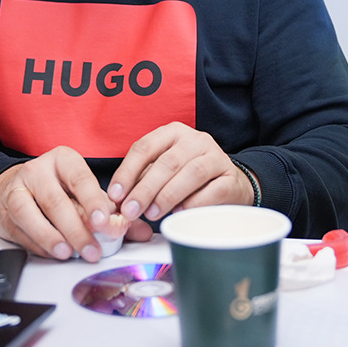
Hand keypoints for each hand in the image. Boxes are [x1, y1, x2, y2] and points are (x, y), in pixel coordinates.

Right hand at [0, 146, 125, 261]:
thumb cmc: (57, 189)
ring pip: (31, 214)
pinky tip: (53, 252)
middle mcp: (39, 171)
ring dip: (52, 237)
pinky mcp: (5, 211)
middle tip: (92, 249)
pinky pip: (20, 229)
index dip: (93, 201)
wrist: (13, 187)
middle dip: (76, 229)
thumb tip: (141, 231)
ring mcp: (18, 189)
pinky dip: (37, 244)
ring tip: (69, 253)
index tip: (104, 221)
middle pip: (56, 201)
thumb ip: (113, 212)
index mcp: (64, 160)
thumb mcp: (85, 193)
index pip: (80, 179)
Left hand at [107, 122, 253, 235]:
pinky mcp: (231, 178)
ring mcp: (216, 157)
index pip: (145, 147)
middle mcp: (195, 140)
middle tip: (131, 211)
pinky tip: (180, 213)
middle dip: (145, 188)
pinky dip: (194, 203)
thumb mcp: (162, 171)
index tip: (116, 195)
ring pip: (192, 173)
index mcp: (172, 133)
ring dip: (168, 195)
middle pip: (167, 162)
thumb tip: (119, 199)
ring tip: (152, 214)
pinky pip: (213, 190)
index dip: (127, 171)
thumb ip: (142, 180)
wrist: (228, 182)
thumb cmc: (187, 177)